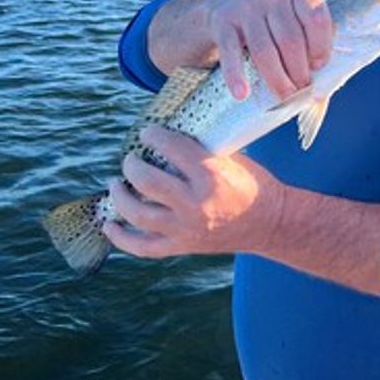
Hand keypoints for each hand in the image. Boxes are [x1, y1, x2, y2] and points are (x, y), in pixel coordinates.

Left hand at [102, 125, 284, 259]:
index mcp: (211, 174)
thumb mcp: (232, 158)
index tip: (147, 132)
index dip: (153, 136)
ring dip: (119, 196)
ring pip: (137, 213)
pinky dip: (121, 237)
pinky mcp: (182, 246)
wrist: (270, 223)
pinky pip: (142, 246)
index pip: (171, 148)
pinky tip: (109, 223)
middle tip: (130, 158)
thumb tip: (169, 135)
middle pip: (146, 181)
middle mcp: (195, 203)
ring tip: (116, 184)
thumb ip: (200, 150)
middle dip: (131, 165)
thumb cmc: (253, 184)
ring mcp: (186, 228)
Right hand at [151, 0, 332, 100]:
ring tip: (284, 96)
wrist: (225, 4)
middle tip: (301, 91)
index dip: (321, 47)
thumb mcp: (292, 14)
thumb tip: (321, 91)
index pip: (316, 18)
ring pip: (264, 50)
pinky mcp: (222, 21)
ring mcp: (245, 5)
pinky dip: (236, 76)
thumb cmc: (271, 18)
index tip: (319, 67)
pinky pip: (231, 53)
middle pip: (290, 39)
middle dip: (299, 71)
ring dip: (277, 79)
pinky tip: (242, 93)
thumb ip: (310, 39)